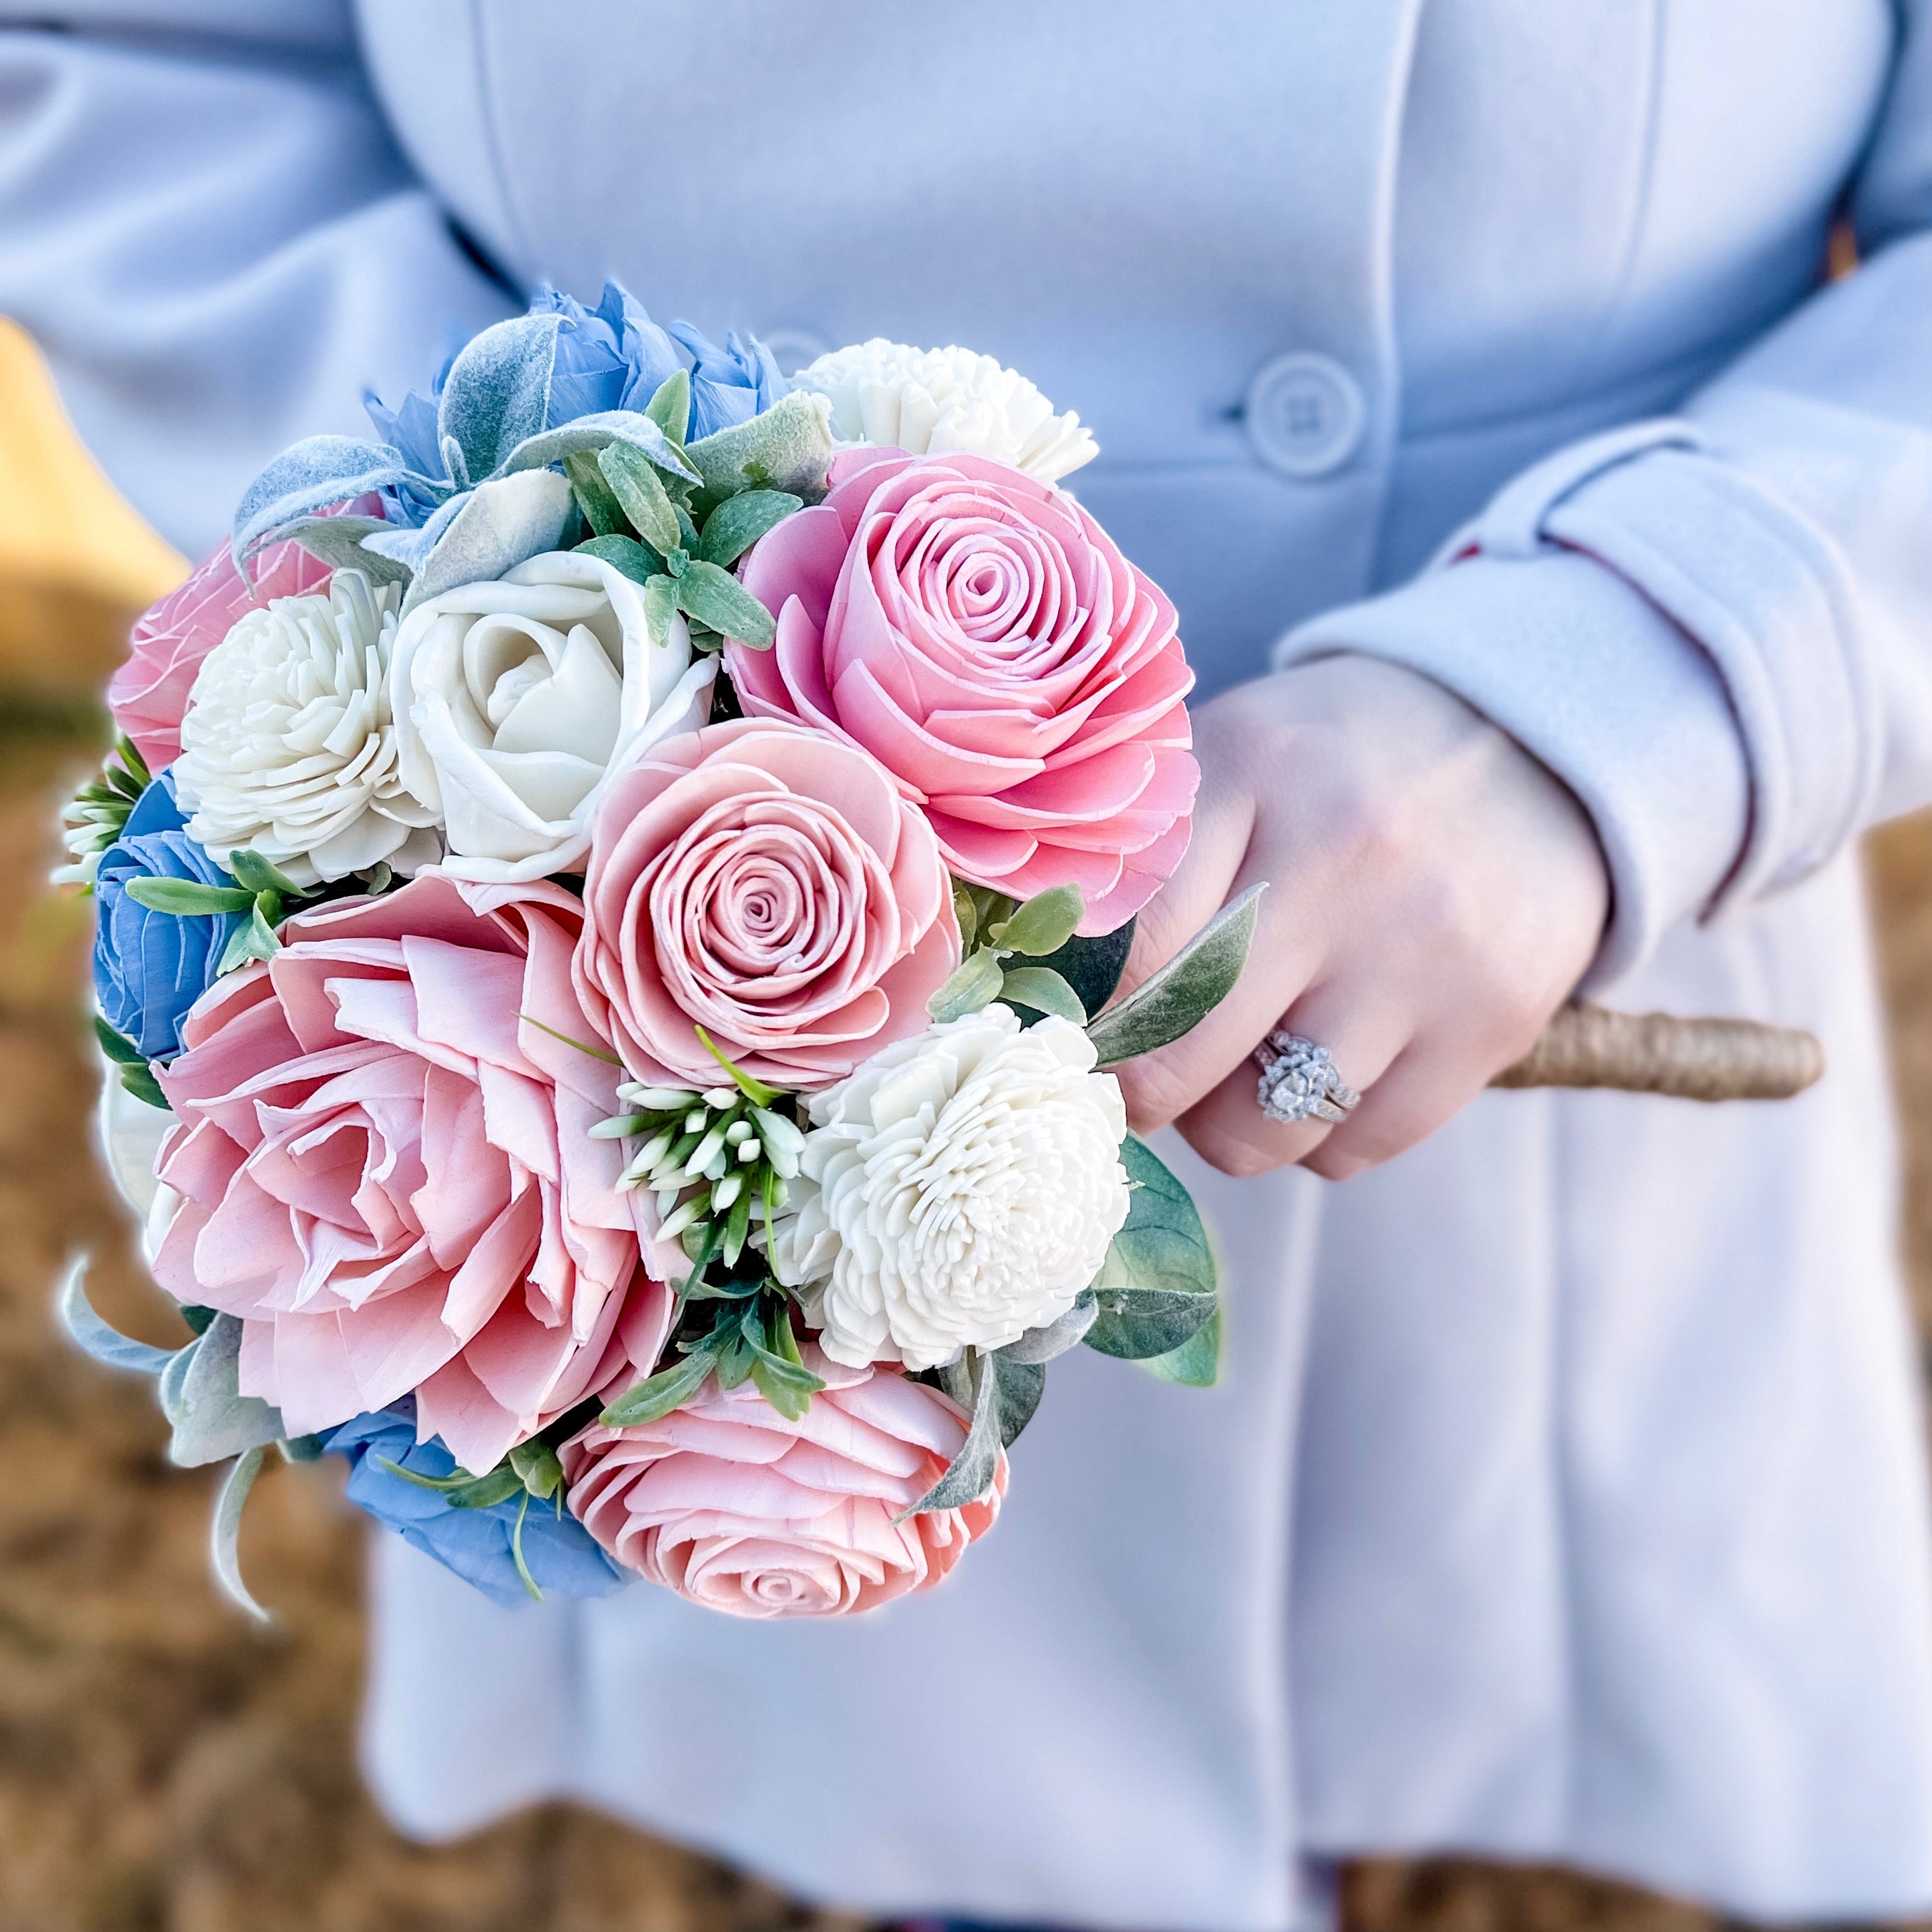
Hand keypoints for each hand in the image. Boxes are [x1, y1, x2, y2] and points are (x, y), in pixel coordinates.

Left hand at [1114, 654, 1609, 1179]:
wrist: (1535, 743)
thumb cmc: (1337, 765)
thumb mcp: (1236, 756)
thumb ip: (1144, 849)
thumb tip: (1044, 982)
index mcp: (1258, 774)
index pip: (1124, 948)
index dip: (1083, 1020)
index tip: (1071, 1038)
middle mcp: (1345, 860)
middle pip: (1181, 1053)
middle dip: (1138, 1092)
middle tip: (1135, 1081)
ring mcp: (1425, 951)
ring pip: (1265, 1127)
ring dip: (1226, 1128)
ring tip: (1232, 1077)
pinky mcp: (1492, 1023)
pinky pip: (1354, 1150)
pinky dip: (1315, 1140)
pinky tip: (1317, 1076)